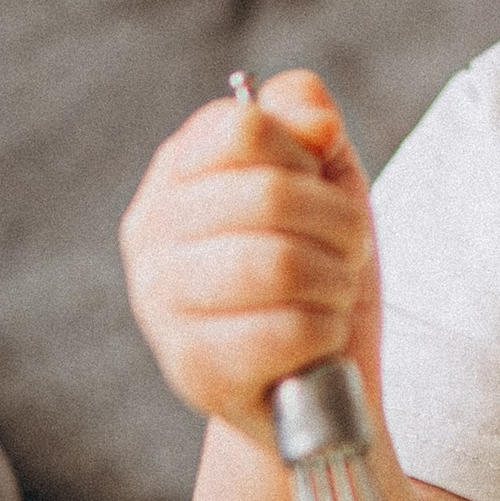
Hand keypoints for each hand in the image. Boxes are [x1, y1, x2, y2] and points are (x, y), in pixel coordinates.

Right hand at [120, 68, 380, 449]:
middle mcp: (152, 234)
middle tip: (347, 250)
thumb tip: (315, 122)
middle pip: (269, 194)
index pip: (242, 127)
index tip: (316, 186)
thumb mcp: (323, 177)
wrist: (312, 381)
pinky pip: (287, 330)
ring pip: (279, 263)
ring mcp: (163, 305)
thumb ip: (309, 119)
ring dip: (334, 279)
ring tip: (332, 292)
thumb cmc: (314, 265)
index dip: (303, 154)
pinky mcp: (193, 369)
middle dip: (338, 224)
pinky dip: (326, 331)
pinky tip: (317, 337)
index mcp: (176, 174)